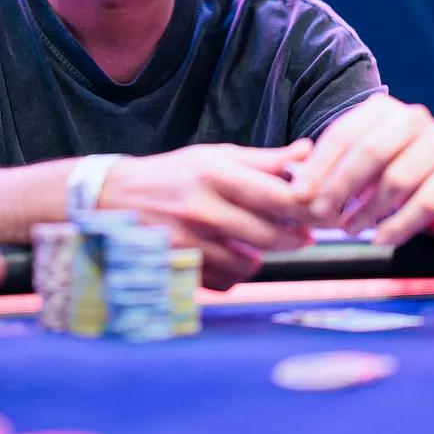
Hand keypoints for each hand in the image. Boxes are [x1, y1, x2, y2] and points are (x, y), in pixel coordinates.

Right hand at [97, 142, 315, 289]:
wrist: (112, 198)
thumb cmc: (173, 174)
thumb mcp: (214, 156)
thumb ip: (263, 160)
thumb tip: (308, 151)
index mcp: (216, 174)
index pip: (280, 196)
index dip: (309, 207)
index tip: (320, 210)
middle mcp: (203, 208)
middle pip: (270, 235)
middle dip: (294, 237)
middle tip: (301, 234)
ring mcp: (189, 241)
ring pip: (249, 263)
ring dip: (259, 256)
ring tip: (254, 242)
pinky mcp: (178, 267)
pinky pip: (224, 281)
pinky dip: (232, 274)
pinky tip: (226, 257)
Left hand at [291, 94, 433, 246]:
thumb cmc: (396, 165)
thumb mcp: (364, 160)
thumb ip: (332, 169)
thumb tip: (294, 186)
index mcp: (382, 110)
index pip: (344, 133)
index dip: (320, 166)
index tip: (301, 194)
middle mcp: (413, 119)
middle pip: (370, 153)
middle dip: (341, 187)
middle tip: (320, 214)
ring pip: (397, 180)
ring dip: (368, 210)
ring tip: (348, 229)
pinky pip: (426, 202)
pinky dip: (400, 225)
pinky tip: (381, 238)